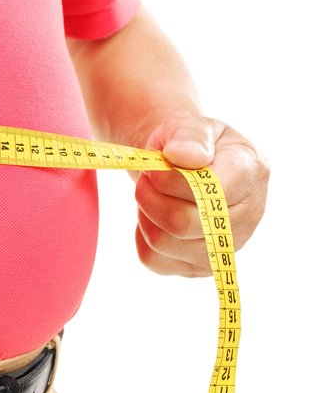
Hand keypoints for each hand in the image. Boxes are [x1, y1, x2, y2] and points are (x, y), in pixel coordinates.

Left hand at [131, 114, 269, 275]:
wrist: (182, 167)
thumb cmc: (187, 145)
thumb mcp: (190, 126)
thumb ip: (190, 136)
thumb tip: (183, 157)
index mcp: (251, 173)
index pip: (211, 192)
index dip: (171, 182)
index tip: (154, 168)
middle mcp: (248, 215)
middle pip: (182, 223)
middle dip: (150, 198)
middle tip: (145, 180)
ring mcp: (226, 246)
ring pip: (164, 244)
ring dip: (145, 215)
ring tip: (151, 195)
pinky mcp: (199, 266)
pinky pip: (154, 260)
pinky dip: (142, 236)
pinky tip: (152, 218)